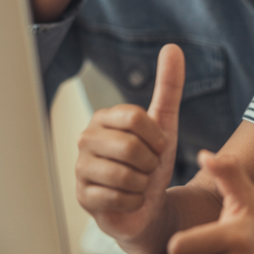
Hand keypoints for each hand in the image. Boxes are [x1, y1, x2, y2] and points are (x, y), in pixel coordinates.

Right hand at [76, 44, 184, 253]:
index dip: (156, 137)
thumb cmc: (151, 162)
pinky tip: (130, 199)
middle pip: (131, 147)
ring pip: (125, 175)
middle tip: (148, 168)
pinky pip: (119, 198)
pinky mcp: (82, 197)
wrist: (147, 206)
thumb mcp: (165, 124)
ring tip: (139, 183)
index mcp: (104, 118)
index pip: (135, 117)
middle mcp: (86, 139)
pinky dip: (134, 201)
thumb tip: (173, 48)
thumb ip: (168, 87)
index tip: (158, 146)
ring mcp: (80, 168)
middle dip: (150, 162)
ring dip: (143, 183)